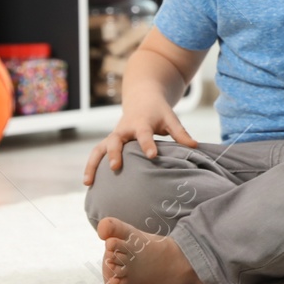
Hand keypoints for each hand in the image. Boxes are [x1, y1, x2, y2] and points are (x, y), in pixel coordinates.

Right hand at [81, 98, 196, 185]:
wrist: (142, 99)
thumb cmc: (159, 112)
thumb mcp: (171, 119)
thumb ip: (181, 133)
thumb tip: (195, 147)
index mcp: (142, 123)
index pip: (144, 134)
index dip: (147, 144)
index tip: (152, 155)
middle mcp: (124, 129)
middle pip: (116, 140)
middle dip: (115, 153)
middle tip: (116, 167)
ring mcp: (114, 136)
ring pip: (99, 148)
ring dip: (93, 164)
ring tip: (88, 183)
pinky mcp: (109, 142)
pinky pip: (97, 154)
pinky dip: (91, 167)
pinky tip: (88, 183)